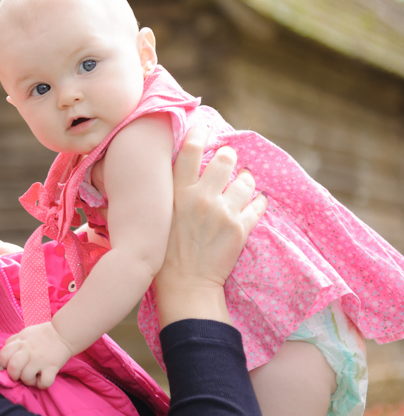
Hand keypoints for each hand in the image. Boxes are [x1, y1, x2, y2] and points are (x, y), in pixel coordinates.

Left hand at [0, 322, 72, 388]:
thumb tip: (3, 356)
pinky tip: (43, 378)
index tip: (9, 365)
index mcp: (20, 343)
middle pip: (13, 368)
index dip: (3, 364)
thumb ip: (13, 342)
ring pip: (26, 378)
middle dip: (13, 375)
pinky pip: (44, 383)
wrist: (62, 334)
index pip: (3, 356)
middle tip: (19, 374)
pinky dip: (42, 384)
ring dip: (28, 381)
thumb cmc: (40, 335)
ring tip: (33, 376)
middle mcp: (28, 351)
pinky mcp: (52, 368)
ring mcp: (40, 360)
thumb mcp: (23, 334)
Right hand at [154, 127, 267, 326]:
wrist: (185, 284)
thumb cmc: (163, 253)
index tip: (203, 131)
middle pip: (224, 159)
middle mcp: (201, 198)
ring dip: (245, 179)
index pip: (189, 151)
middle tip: (228, 159)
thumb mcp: (156, 218)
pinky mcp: (241, 229)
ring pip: (245, 181)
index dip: (198, 135)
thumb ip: (164, 195)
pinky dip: (258, 202)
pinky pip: (259, 206)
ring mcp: (224, 213)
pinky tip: (255, 203)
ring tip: (243, 182)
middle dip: (228, 156)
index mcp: (177, 193)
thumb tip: (163, 176)